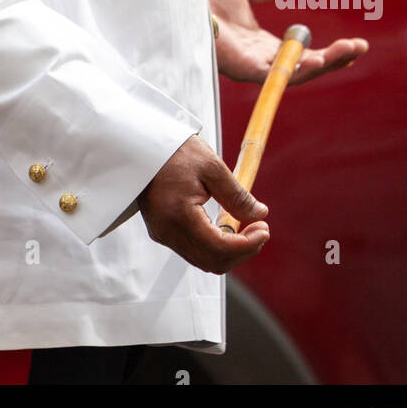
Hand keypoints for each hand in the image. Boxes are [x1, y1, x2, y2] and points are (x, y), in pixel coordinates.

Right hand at [138, 134, 269, 272]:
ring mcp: (162, 233)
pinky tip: (226, 226)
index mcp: (179, 216)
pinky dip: (215, 246)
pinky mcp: (161, 231)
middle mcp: (167, 231)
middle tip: (260, 229)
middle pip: (213, 262)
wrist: (142, 145)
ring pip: (204, 260)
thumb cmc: (174, 150)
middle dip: (243, 250)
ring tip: (247, 227)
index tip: (264, 228)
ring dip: (230, 250)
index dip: (248, 244)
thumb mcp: (212, 167)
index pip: (220, 248)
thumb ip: (236, 196)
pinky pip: (193, 250)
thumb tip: (259, 215)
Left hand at [205, 0, 368, 83]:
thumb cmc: (203, 0)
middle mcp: (262, 60)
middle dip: (335, 60)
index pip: (303, 56)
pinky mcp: (244, 68)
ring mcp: (254, 67)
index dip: (328, 53)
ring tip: (348, 52)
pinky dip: (297, 69)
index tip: (354, 45)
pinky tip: (316, 60)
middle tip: (360, 48)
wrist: (183, 1)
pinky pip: (275, 74)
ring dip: (323, 64)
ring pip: (295, 74)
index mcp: (263, 46)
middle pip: (305, 68)